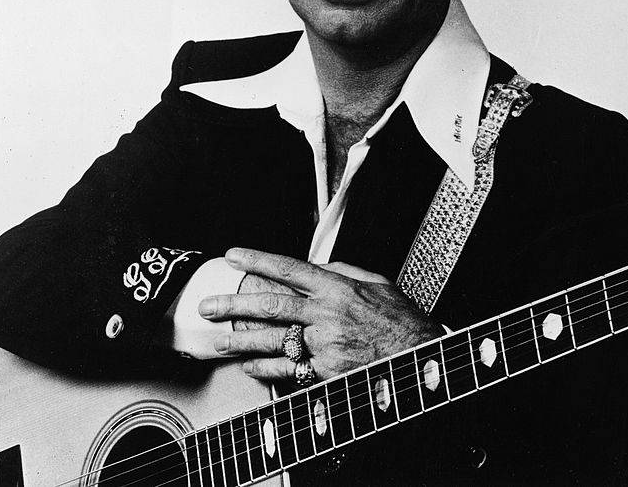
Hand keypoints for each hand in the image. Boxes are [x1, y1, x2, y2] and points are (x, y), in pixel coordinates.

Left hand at [200, 248, 443, 380]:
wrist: (419, 357)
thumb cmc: (401, 321)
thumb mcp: (376, 283)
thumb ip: (342, 273)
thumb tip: (317, 267)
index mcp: (336, 288)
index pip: (288, 268)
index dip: (257, 260)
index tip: (233, 255)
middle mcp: (326, 315)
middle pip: (270, 305)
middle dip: (234, 304)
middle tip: (208, 306)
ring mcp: (324, 346)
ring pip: (273, 340)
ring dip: (240, 340)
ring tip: (218, 339)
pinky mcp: (326, 373)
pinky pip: (288, 371)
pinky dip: (266, 369)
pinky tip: (249, 366)